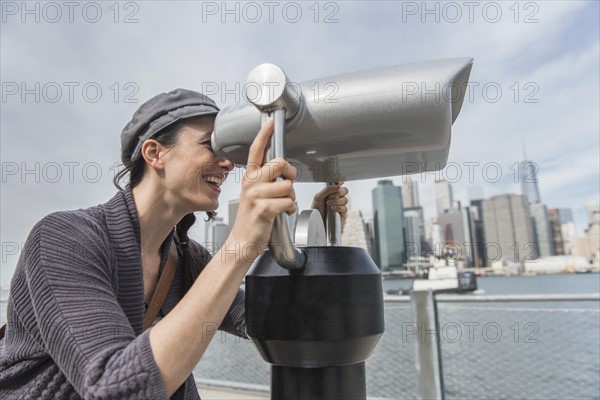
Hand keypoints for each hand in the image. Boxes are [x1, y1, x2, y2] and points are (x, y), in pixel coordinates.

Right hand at [228, 120, 297, 258]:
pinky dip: (290, 209)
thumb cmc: (252, 217)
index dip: (264, 135)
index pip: (256, 150)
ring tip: (281, 205)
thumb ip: (266, 179)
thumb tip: (285, 169)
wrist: (242, 241)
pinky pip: (288, 202)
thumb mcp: (255, 194)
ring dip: (291, 198)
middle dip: (290, 175)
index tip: (270, 122)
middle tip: (286, 186)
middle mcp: (251, 183)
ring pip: (288, 186)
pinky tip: (282, 213)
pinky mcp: (263, 209)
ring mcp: (256, 196)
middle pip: (280, 163)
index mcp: (249, 177)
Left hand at [311, 182, 348, 228]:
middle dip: (338, 192)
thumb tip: (337, 186)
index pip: (339, 184)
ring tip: (328, 204)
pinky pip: (344, 208)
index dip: (340, 182)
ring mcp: (340, 205)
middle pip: (345, 190)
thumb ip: (327, 190)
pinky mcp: (342, 214)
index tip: (338, 182)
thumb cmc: (316, 209)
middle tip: (330, 196)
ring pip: (345, 199)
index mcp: (331, 192)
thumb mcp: (318, 197)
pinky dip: (338, 207)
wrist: (315, 221)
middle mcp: (337, 198)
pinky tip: (332, 209)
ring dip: (336, 201)